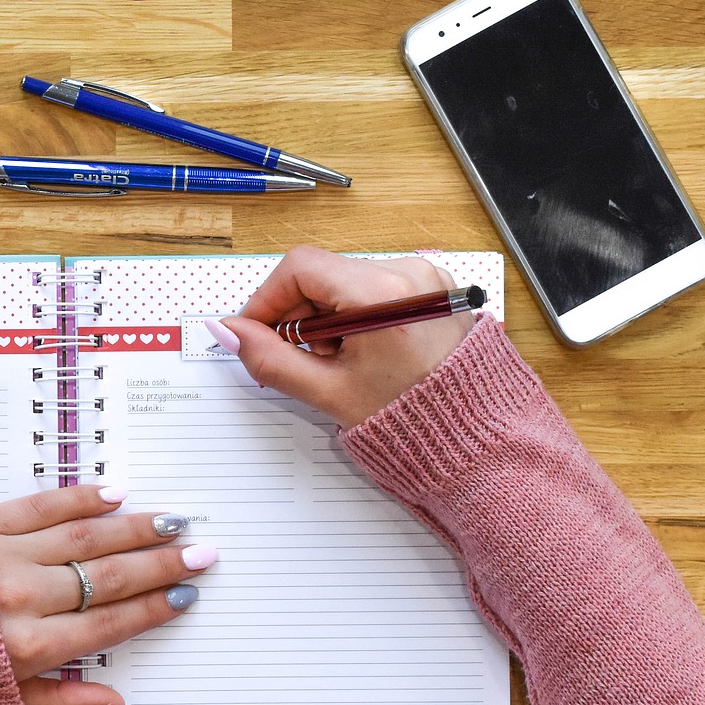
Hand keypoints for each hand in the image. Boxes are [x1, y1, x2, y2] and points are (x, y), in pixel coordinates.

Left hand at [0, 484, 214, 704]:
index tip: (186, 594)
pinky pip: (41, 505)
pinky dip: (81, 498)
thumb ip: (61, 703)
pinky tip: (114, 494)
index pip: (111, 622)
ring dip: (133, 526)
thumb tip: (118, 703)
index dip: (154, 608)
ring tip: (170, 520)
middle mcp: (22, 597)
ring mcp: (3, 554)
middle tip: (200, 550)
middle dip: (160, 562)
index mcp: (30, 647)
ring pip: (84, 535)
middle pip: (109, 575)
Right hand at [208, 245, 473, 429]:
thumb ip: (269, 359)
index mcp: (382, 292)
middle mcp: (409, 273)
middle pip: (323, 273)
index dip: (267, 299)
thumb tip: (230, 332)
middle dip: (301, 314)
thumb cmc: (414, 420)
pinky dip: (357, 314)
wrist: (474, 437)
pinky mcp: (435, 288)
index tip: (256, 330)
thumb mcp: (328, 392)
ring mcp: (427, 277)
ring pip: (347, 281)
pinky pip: (377, 287)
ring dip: (329, 316)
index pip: (299, 267)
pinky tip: (367, 351)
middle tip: (306, 358)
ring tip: (344, 360)